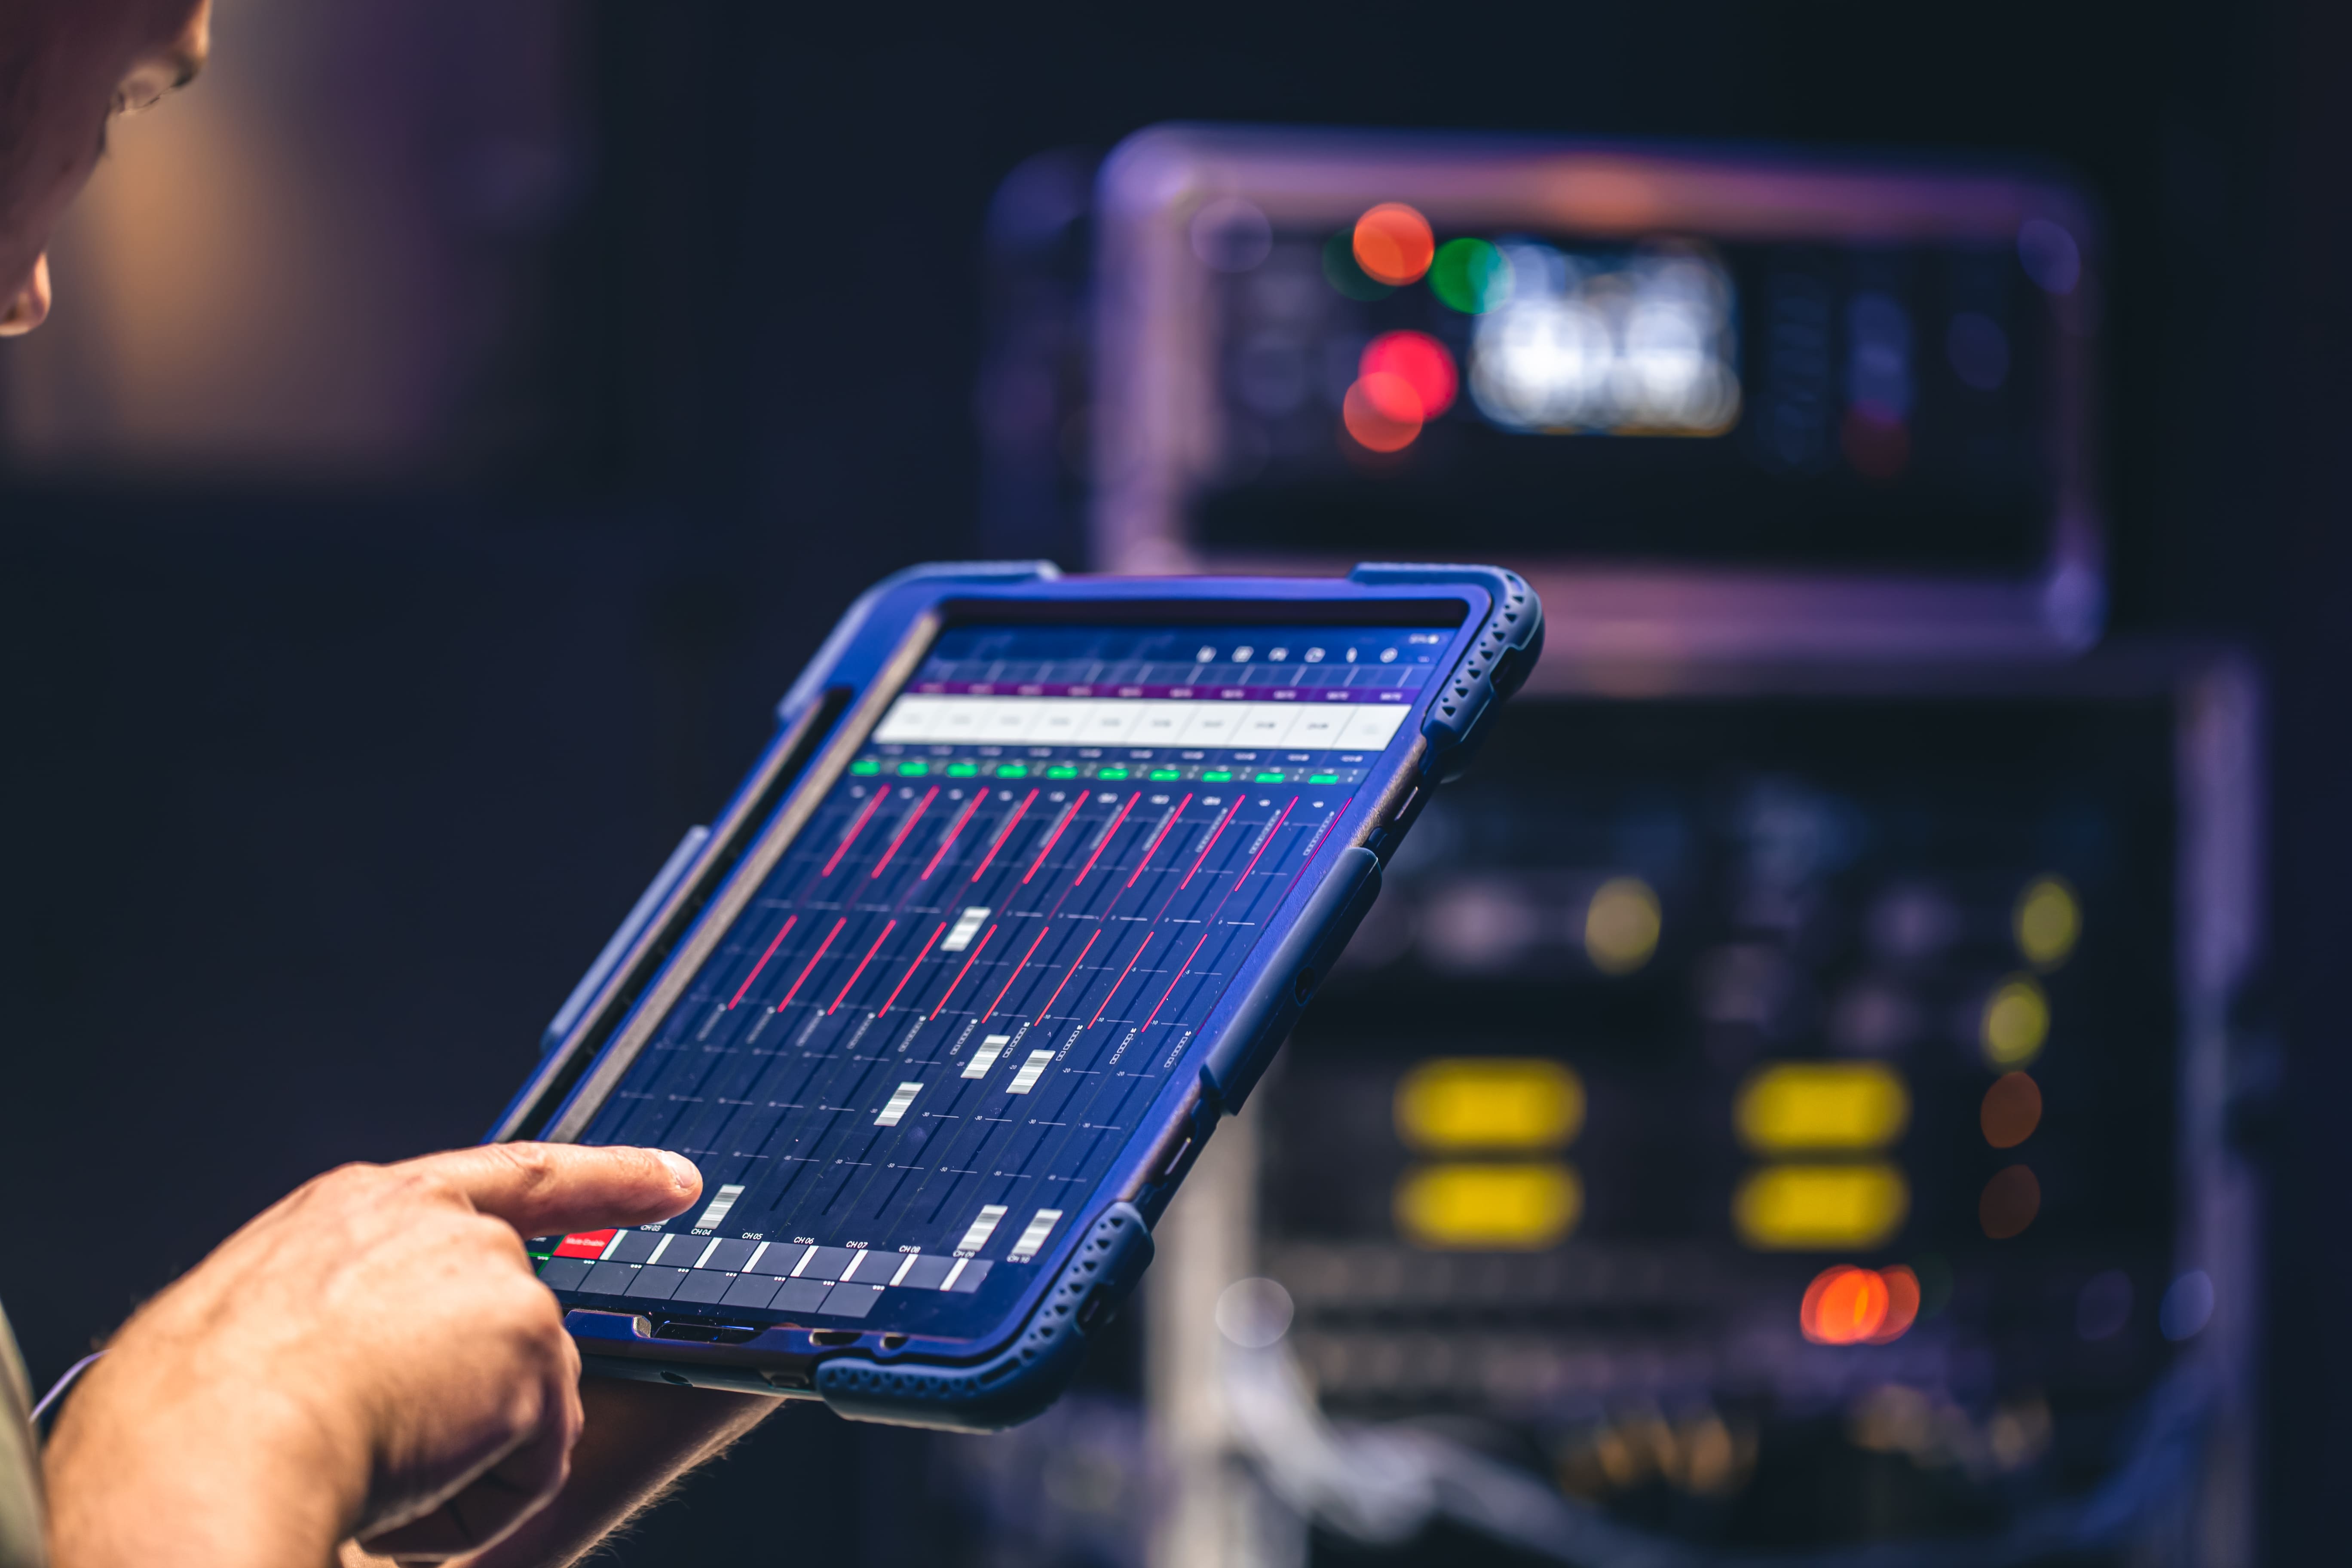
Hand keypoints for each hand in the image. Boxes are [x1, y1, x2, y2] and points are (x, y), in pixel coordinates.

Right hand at [44, 1143, 703, 1567]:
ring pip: (517, 1410)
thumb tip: (394, 1371)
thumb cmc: (190, 1410)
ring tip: (360, 1467)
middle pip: (513, 1333)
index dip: (603, 1181)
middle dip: (476, 1411)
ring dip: (456, 1466)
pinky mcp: (529, 1346)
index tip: (676, 1182)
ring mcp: (494, 1277)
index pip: (510, 1180)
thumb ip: (351, 1314)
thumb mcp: (262, 1325)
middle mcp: (442, 1223)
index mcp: (361, 1209)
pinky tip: (401, 1493)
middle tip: (378, 1449)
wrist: (200, 1444)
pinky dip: (478, 1504)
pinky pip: (532, 1465)